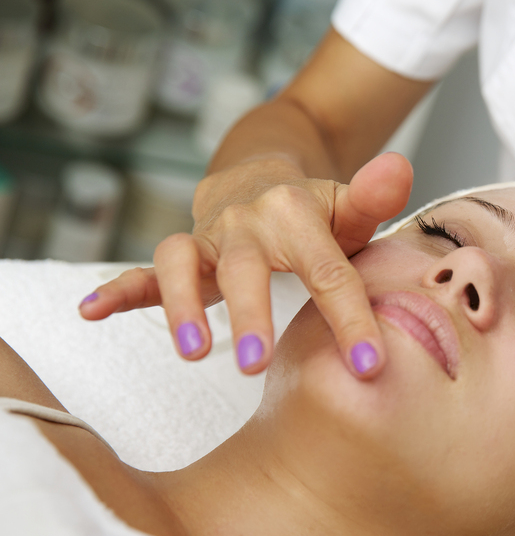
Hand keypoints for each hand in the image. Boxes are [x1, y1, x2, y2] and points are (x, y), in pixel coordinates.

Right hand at [79, 152, 412, 376]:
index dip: (350, 320)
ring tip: (191, 351)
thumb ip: (374, 196)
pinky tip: (91, 312)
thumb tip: (402, 168)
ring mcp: (208, 239)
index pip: (329, 273)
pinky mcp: (181, 255)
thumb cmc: (317, 215)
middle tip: (256, 363)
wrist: (263, 179)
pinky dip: (117, 289)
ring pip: (181, 262)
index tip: (368, 367)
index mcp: (297, 216)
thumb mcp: (349, 207)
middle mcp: (247, 225)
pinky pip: (143, 270)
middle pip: (245, 268)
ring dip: (180, 305)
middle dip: (249, 314)